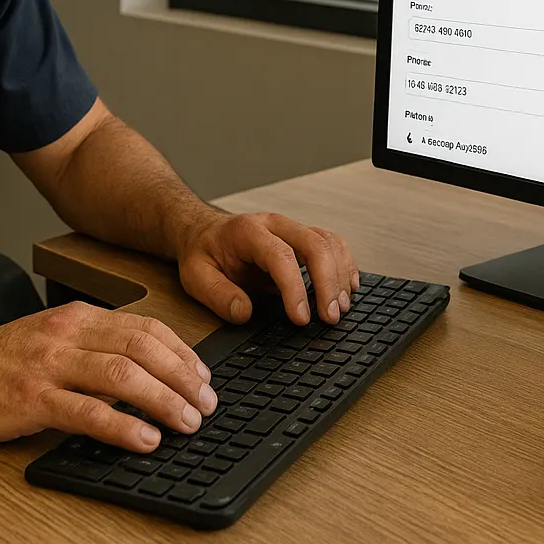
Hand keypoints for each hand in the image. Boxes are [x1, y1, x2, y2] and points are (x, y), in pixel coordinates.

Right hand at [0, 302, 215, 452]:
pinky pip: (86, 411)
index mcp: (77, 317)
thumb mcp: (52, 342)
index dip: (183, 354)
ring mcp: (47, 363)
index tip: (205, 379)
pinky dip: (122, 426)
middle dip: (182, 378)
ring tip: (187, 422)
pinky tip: (145, 439)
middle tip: (207, 405)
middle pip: (141, 348)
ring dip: (163, 400)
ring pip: (121, 375)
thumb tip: (150, 375)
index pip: (145, 327)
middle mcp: (65, 333)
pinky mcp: (29, 398)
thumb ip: (94, 350)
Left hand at [176, 211, 359, 327]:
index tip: (301, 318)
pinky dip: (345, 265)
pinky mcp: (302, 238)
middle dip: (328, 282)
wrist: (204, 232)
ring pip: (329, 242)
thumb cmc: (203, 253)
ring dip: (340, 275)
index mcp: (248, 231)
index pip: (281, 256)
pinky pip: (333, 245)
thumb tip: (245, 313)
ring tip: (341, 308)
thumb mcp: (196, 276)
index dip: (295, 289)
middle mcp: (275, 225)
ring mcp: (291, 229)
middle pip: (315, 244)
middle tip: (330, 317)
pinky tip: (347, 288)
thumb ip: (218, 295)